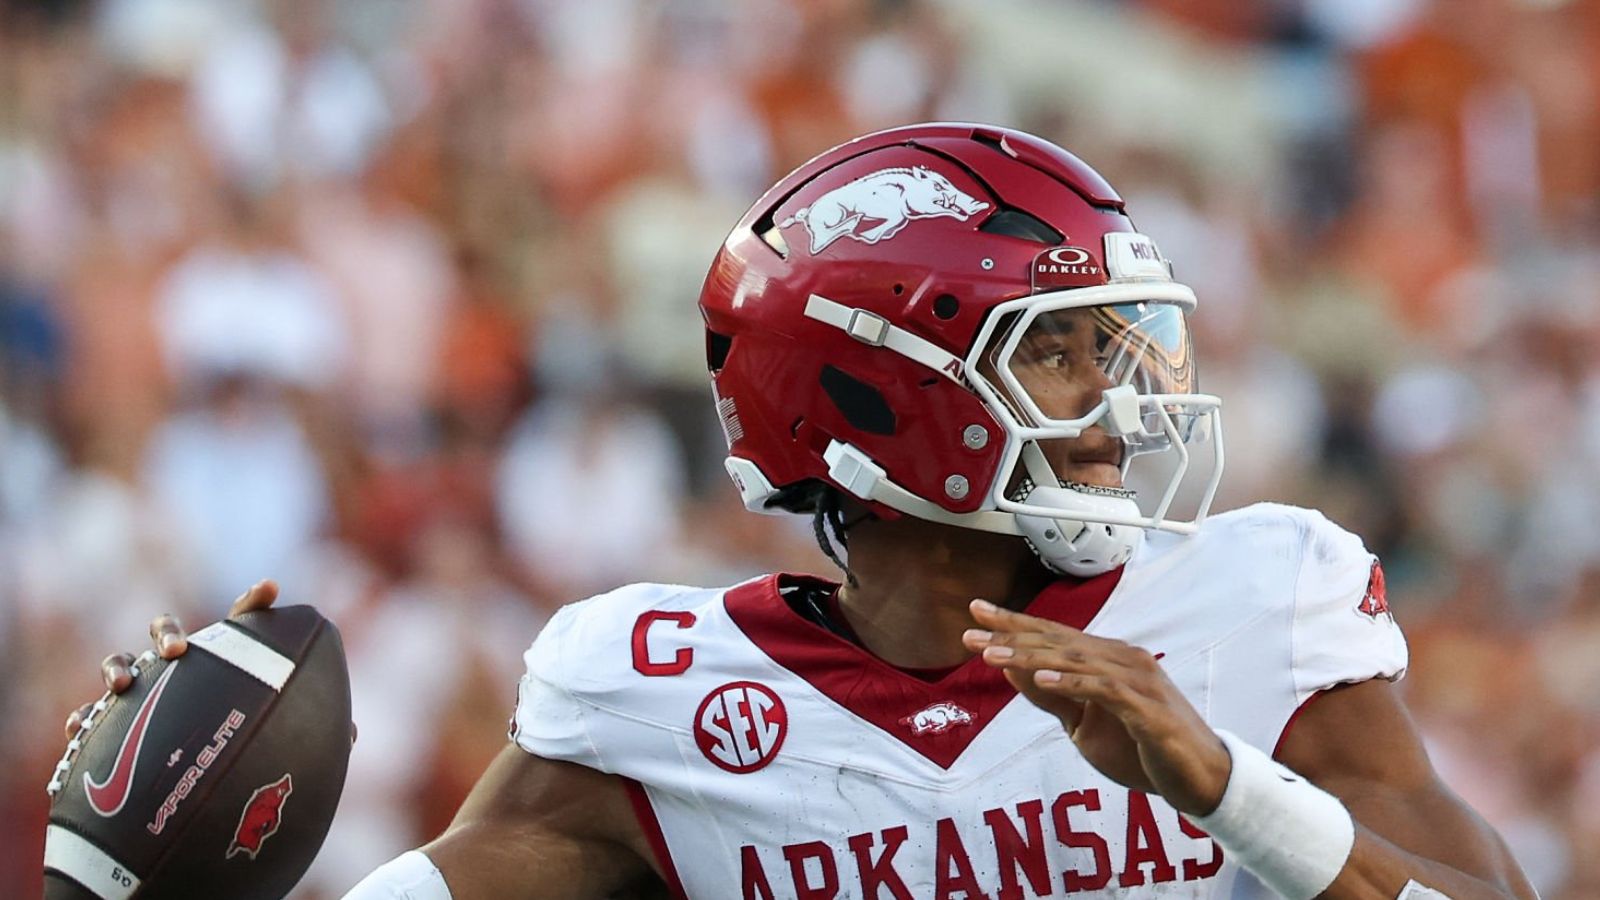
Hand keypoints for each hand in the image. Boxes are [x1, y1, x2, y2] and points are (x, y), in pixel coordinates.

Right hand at [62, 580, 278, 737]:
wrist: (224, 723)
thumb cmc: (231, 676)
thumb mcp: (247, 649)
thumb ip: (254, 615)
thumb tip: (270, 583)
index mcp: (174, 649)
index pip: (162, 629)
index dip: (164, 634)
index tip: (176, 650)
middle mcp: (145, 670)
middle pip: (121, 659)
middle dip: (117, 668)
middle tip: (125, 684)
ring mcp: (127, 697)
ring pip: (100, 695)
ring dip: (94, 700)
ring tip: (101, 713)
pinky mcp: (114, 727)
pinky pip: (89, 723)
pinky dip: (80, 722)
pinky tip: (76, 730)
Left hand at [963, 598, 1230, 815]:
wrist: (1200, 779)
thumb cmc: (1142, 748)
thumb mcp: (1085, 725)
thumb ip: (1053, 696)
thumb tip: (1014, 669)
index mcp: (1107, 660)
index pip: (1054, 635)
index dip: (1014, 623)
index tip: (976, 612)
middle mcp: (1123, 661)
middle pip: (1059, 641)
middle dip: (1012, 634)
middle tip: (971, 630)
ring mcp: (1138, 681)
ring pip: (1076, 660)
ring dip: (1032, 656)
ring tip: (993, 654)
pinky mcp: (1149, 709)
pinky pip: (1104, 689)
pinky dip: (1071, 682)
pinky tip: (1040, 678)